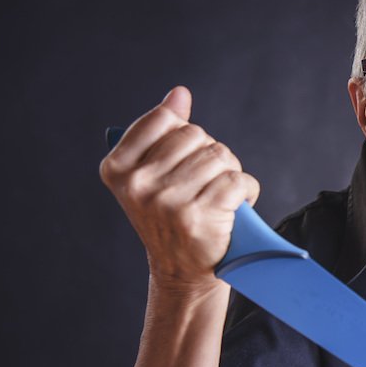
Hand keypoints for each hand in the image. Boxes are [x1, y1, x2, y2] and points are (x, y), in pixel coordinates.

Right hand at [99, 86, 259, 289]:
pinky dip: (247, 190)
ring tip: (220, 196)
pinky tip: (236, 206)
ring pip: (221, 156)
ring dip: (230, 173)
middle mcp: (139, 184)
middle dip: (211, 155)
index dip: (185, 138)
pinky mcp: (200, 216)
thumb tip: (179, 94)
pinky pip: (239, 180)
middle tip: (206, 184)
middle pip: (197, 136)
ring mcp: (168, 201)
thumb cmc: (172, 217)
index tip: (182, 162)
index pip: (164, 120)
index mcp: (118, 168)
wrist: (183, 272)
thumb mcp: (155, 173)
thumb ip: (164, 131)